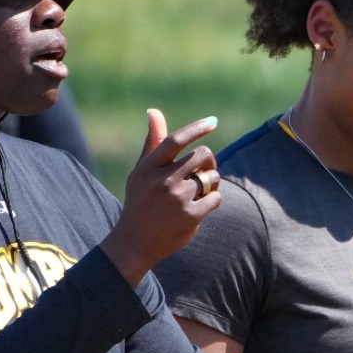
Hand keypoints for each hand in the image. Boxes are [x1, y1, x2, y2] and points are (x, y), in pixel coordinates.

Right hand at [100, 110, 220, 284]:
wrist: (136, 241)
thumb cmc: (141, 201)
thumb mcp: (142, 172)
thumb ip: (152, 143)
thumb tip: (154, 111)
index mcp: (149, 167)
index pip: (175, 140)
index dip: (196, 128)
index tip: (213, 121)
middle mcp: (162, 180)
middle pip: (202, 155)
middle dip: (209, 160)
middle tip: (203, 170)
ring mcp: (177, 198)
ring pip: (212, 176)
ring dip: (211, 183)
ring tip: (197, 193)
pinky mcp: (191, 215)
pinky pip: (216, 198)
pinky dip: (212, 201)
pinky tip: (199, 207)